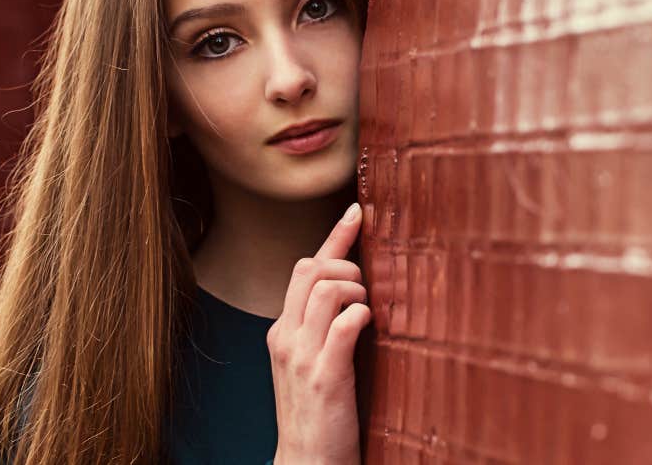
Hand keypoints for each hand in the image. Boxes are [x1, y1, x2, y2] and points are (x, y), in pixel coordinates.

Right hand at [268, 203, 368, 464]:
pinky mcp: (325, 377)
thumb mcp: (312, 362)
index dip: (333, 237)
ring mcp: (302, 357)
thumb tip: (354, 295)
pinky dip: (360, 314)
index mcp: (283, 331)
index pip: (303, 269)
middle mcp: (286, 337)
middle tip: (367, 287)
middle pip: (309, 269)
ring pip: (324, 289)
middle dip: (346, 263)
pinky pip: (342, 326)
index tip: (357, 212)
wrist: (307, 462)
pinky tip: (369, 322)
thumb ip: (324, 327)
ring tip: (368, 309)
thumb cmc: (319, 413)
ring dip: (356, 288)